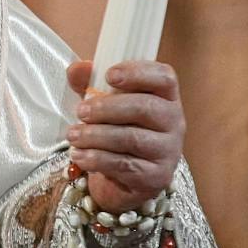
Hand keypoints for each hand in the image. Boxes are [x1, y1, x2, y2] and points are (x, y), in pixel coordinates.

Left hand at [63, 60, 184, 212]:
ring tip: (73, 135)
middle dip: (107, 108)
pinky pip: (125, 165)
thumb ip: (90, 83)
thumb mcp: (103, 102)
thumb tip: (77, 69)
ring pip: (132, 138)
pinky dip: (97, 159)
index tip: (109, 75)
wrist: (123, 178)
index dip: (138, 72)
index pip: (164, 77)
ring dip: (96, 135)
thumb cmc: (117, 129)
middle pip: (145, 107)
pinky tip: (79, 155)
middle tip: (81, 111)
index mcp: (165, 96)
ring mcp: (168, 151)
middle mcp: (174, 121)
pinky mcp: (157, 176)